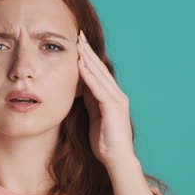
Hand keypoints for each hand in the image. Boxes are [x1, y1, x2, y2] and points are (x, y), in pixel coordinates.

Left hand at [76, 30, 134, 166]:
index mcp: (112, 97)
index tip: (79, 44)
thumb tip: (82, 87)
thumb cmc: (105, 142)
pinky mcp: (113, 107)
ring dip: (88, 58)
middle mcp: (117, 95)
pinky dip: (88, 75)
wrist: (117, 159)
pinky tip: (80, 64)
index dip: (89, 57)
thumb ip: (91, 101)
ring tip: (78, 44)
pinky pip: (98, 88)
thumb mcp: (94, 116)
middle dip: (89, 51)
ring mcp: (116, 100)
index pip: (99, 73)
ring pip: (100, 74)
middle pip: (100, 68)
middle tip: (79, 35)